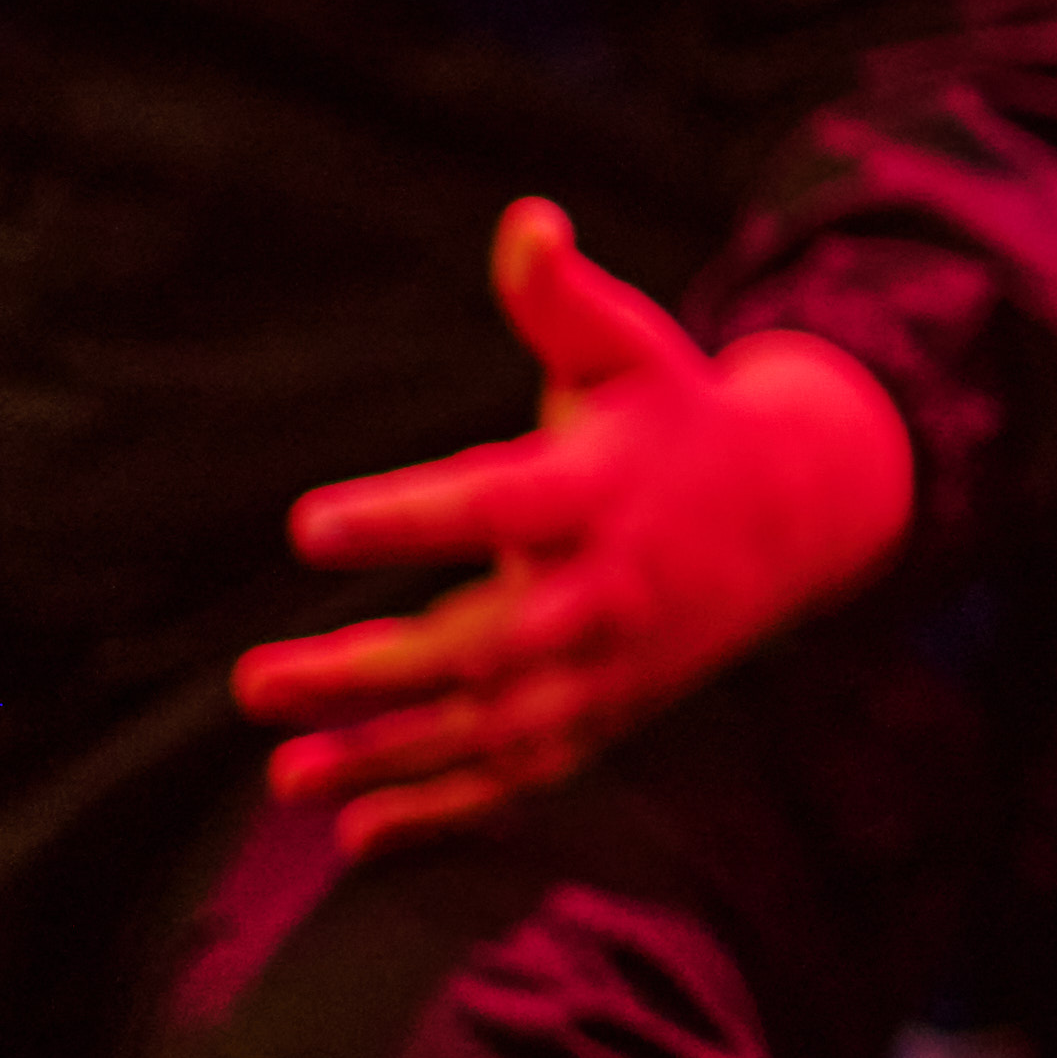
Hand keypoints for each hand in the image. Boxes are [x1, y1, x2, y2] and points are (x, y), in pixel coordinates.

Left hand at [231, 204, 919, 846]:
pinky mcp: (611, 712)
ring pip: (494, 728)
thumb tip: (524, 223)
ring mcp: (612, 663)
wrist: (801, 508)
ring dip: (388, 757)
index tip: (307, 524)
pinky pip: (526, 776)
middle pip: (483, 645)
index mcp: (601, 486)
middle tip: (255, 678)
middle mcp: (609, 586)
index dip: (407, 515)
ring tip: (283, 777)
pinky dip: (448, 810)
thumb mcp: (630, 347)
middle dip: (369, 671)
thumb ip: (560, 300)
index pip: (495, 504)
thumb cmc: (676, 416)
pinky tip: (356, 834)